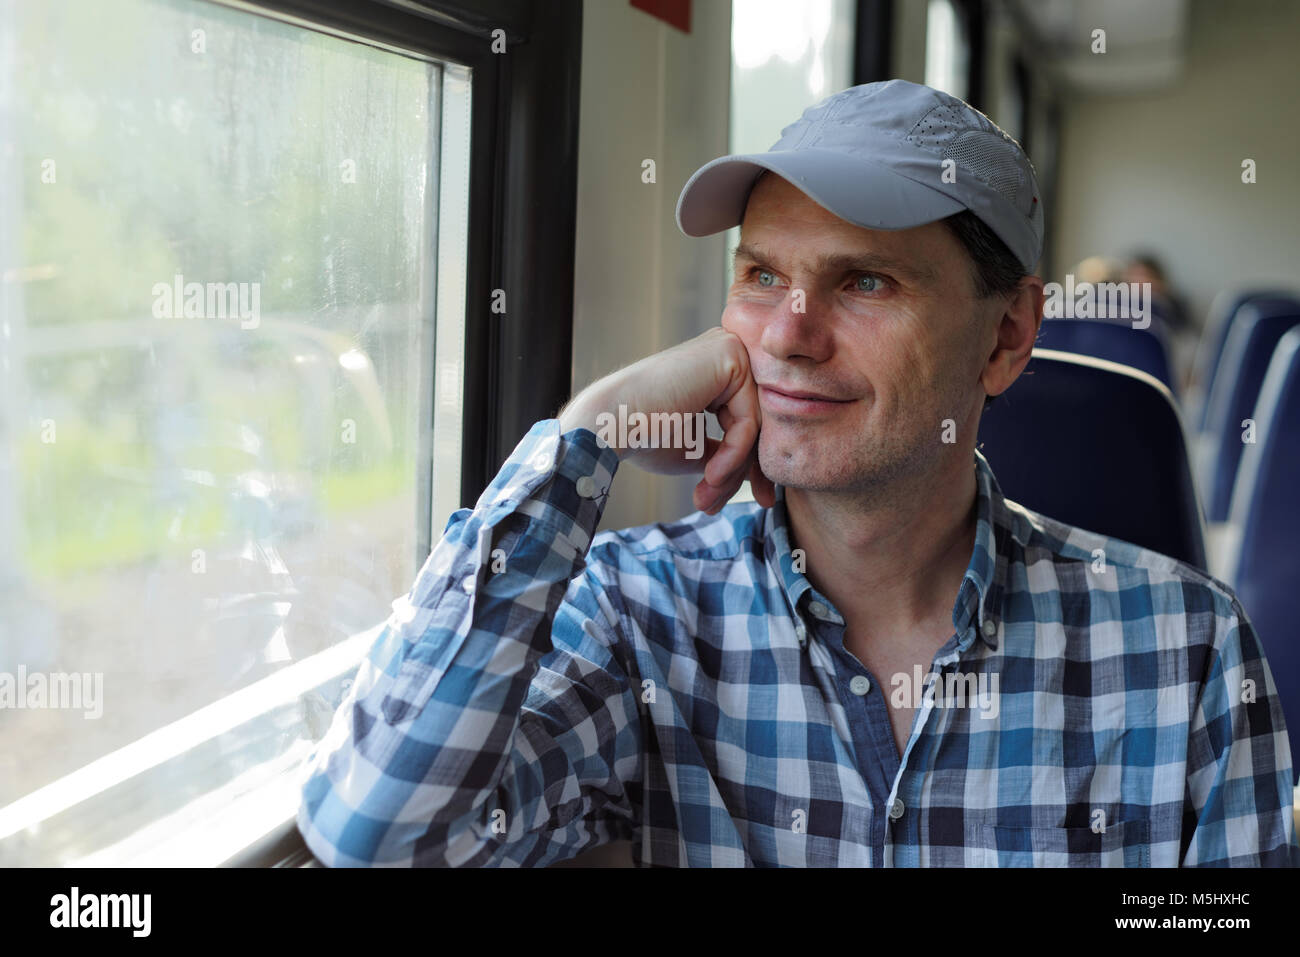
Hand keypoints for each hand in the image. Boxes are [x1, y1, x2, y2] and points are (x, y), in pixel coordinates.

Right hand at [558, 328, 775, 513]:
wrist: (610, 423)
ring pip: (755, 425)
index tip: (759, 499)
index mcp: (718, 370)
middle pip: (758, 422)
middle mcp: (727, 353)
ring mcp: (730, 349)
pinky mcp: (730, 356)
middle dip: (746, 471)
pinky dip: (734, 455)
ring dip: (734, 470)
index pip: (751, 422)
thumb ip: (729, 453)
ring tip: (709, 495)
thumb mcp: (696, 448)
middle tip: (735, 504)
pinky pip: (749, 420)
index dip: (751, 465)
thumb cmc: (643, 436)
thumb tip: (760, 475)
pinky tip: (711, 474)